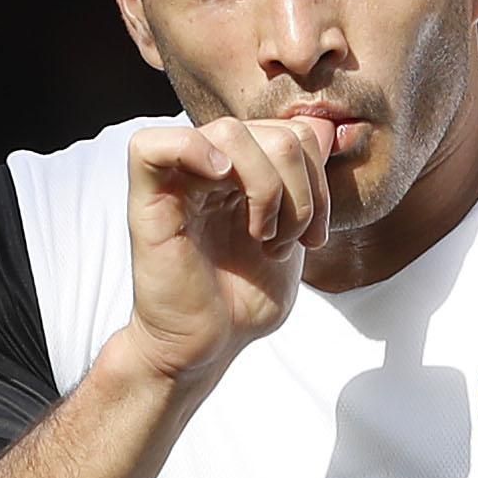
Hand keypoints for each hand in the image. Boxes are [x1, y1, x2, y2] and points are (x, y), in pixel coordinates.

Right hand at [117, 113, 358, 389]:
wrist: (205, 347)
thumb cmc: (241, 301)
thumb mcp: (293, 237)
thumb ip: (307, 184)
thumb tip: (329, 130)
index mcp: (245, 172)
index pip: (295, 135)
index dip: (317, 181)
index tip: (314, 239)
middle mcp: (212, 167)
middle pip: (274, 133)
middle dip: (300, 193)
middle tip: (285, 244)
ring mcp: (179, 179)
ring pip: (231, 133)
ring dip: (266, 190)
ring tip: (263, 239)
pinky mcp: (148, 200)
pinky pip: (153, 145)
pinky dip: (194, 152)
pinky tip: (219, 183)